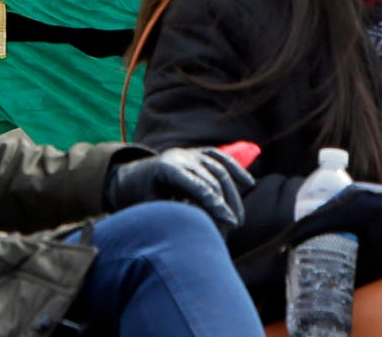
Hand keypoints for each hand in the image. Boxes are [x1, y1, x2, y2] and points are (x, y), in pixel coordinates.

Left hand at [104, 146, 253, 230]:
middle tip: (231, 230)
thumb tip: (195, 227)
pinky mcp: (198, 152)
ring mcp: (190, 152)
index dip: (215, 204)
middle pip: (211, 180)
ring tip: (237, 220)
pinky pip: (220, 157)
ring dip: (232, 195)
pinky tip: (249, 184)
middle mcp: (180, 156)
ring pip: (219, 169)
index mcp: (166, 169)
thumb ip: (170, 215)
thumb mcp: (148, 209)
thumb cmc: (140, 198)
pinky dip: (235, 169)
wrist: (133, 176)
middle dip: (224, 206)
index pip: (197, 186)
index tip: (230, 223)